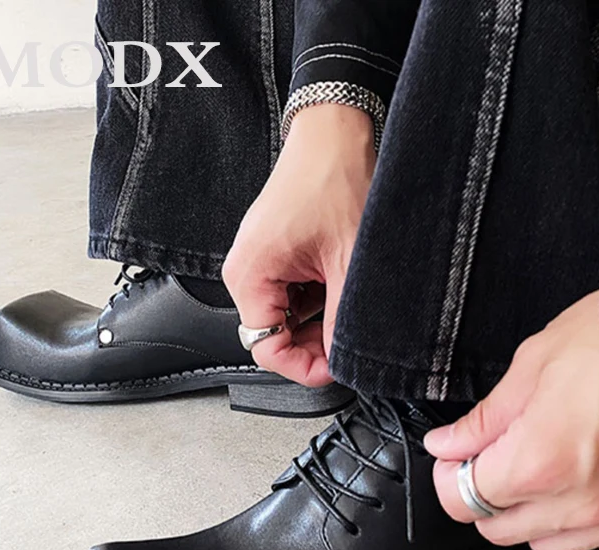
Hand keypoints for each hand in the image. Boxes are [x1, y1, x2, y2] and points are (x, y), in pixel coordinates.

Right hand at [222, 104, 375, 386]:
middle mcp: (247, 271)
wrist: (337, 133)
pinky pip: (294, 295)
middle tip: (351, 342)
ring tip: (349, 306)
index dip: (304, 366)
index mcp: (249, 274)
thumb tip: (343, 358)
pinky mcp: (278, 255)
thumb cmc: (333, 178)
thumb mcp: (347, 262)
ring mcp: (261, 263)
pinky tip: (340, 288)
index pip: (265, 348)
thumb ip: (342, 319)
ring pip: (288, 318)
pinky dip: (319, 301)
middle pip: (275, 335)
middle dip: (314, 345)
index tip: (337, 367)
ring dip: (320, 322)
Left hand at [425, 290, 598, 549]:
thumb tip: (448, 445)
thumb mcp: (534, 365)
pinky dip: (586, 519)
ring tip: (547, 467)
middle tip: (497, 457)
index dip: (449, 477)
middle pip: (499, 530)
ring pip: (548, 545)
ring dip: (532, 515)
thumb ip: (485, 420)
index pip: (461, 502)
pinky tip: (592, 479)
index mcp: (539, 463)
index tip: (455, 458)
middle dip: (486, 495)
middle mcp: (580, 504)